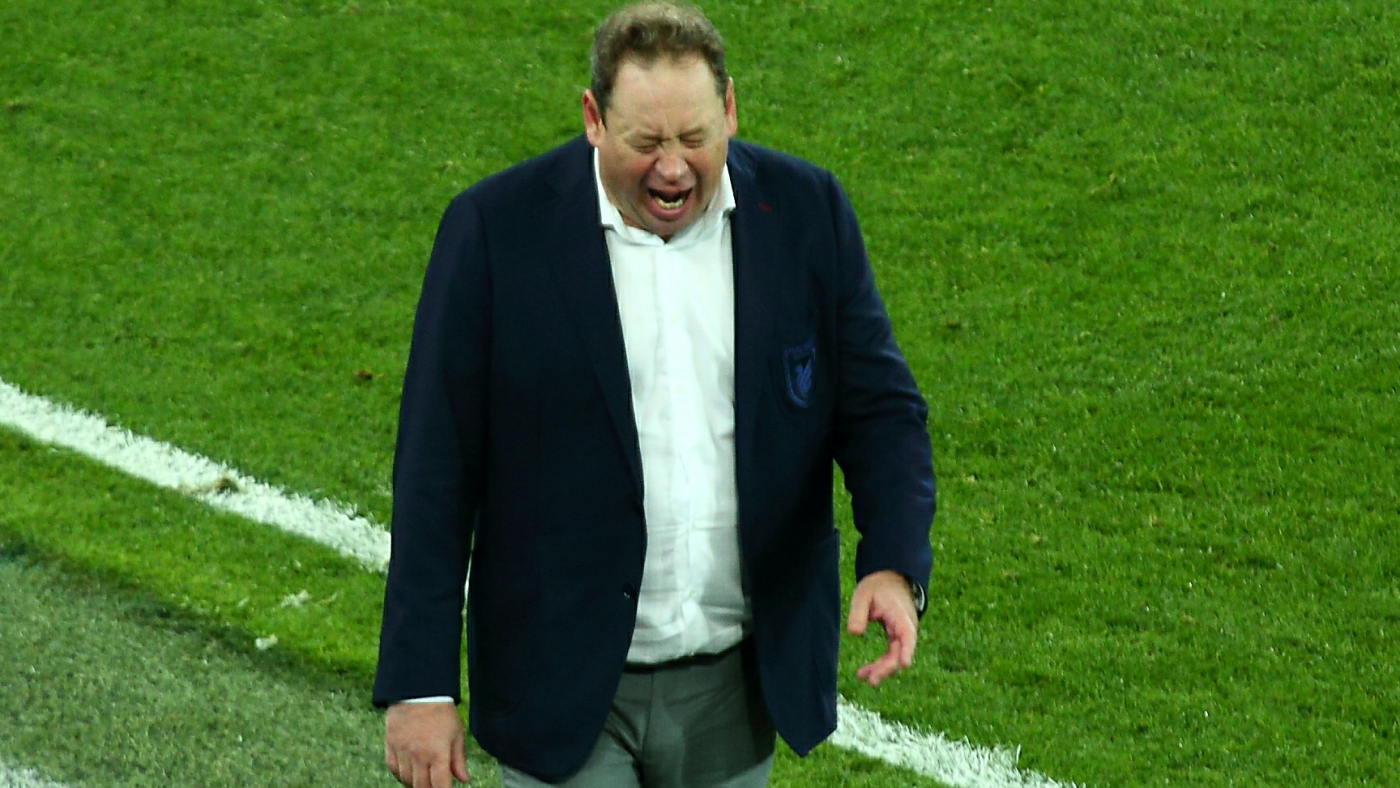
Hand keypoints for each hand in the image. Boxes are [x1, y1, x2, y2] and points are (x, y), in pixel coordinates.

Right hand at [385, 701, 468, 786]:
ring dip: (415, 783)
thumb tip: (464, 780)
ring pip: (406, 780)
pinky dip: (401, 775)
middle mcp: (419, 755)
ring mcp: (402, 751)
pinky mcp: (390, 746)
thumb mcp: (456, 734)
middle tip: (435, 784)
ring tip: (424, 778)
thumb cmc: (441, 713)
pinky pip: (393, 769)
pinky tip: (409, 772)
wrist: (418, 692)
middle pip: (421, 786)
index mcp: (438, 753)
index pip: (440, 785)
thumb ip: (458, 760)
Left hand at [846, 570, 918, 686]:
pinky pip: (892, 655)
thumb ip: (858, 612)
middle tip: (871, 680)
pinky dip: (880, 664)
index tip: (905, 663)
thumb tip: (854, 633)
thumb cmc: (877, 587)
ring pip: (896, 657)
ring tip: (861, 677)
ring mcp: (903, 634)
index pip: (907, 634)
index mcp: (900, 615)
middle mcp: (906, 627)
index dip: (907, 649)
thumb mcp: (863, 594)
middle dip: (887, 667)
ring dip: (881, 669)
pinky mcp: (897, 638)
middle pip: (901, 651)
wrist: (891, 580)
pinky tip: (865, 672)